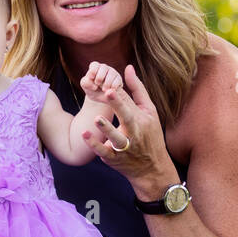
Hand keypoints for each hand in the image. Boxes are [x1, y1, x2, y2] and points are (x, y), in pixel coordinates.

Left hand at [80, 61, 123, 105]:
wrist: (103, 97)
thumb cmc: (93, 90)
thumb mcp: (87, 88)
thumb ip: (88, 84)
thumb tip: (102, 87)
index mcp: (95, 68)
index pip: (94, 65)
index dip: (92, 71)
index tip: (91, 78)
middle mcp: (104, 68)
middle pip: (103, 67)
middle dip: (100, 77)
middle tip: (97, 84)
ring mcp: (112, 72)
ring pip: (111, 73)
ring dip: (107, 83)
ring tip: (104, 90)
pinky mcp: (118, 79)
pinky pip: (117, 80)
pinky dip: (113, 86)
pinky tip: (110, 90)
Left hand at [80, 63, 177, 196]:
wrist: (152, 169)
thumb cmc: (150, 135)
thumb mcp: (149, 112)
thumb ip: (137, 90)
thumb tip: (128, 67)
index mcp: (141, 119)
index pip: (129, 104)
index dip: (119, 95)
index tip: (110, 84)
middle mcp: (134, 132)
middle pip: (126, 117)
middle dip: (118, 105)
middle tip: (108, 92)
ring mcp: (124, 147)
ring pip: (116, 137)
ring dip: (107, 128)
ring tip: (96, 118)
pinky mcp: (114, 159)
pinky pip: (104, 152)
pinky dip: (94, 144)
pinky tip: (84, 134)